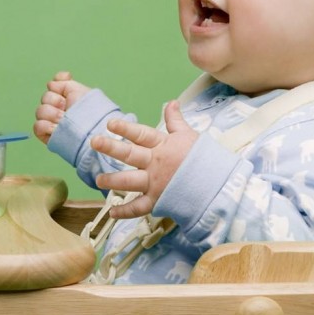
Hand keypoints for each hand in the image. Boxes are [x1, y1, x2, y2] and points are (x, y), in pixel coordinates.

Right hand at [33, 71, 91, 143]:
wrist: (92, 130)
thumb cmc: (90, 111)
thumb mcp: (79, 90)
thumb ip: (63, 82)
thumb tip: (50, 84)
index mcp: (66, 97)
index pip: (53, 86)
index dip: (57, 85)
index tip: (66, 88)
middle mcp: (57, 108)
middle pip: (45, 97)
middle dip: (56, 101)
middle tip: (68, 108)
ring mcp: (51, 121)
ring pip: (40, 111)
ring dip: (53, 114)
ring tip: (64, 120)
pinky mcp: (47, 134)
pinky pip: (37, 126)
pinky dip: (46, 126)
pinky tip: (57, 128)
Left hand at [92, 100, 197, 218]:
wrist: (218, 185)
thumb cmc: (203, 158)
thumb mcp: (189, 136)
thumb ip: (175, 121)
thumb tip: (171, 102)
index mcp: (163, 146)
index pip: (141, 134)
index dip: (125, 129)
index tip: (110, 124)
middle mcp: (155, 163)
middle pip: (130, 154)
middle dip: (111, 148)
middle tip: (95, 142)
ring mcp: (156, 183)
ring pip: (129, 181)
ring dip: (112, 180)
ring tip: (98, 179)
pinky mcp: (158, 201)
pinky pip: (139, 207)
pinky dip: (125, 211)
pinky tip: (112, 211)